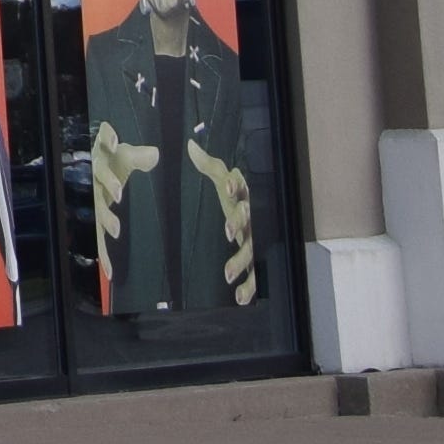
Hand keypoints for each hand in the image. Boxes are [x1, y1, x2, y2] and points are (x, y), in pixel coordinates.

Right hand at [88, 120, 147, 265]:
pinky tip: (110, 271)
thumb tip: (155, 155)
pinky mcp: (94, 217)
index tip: (114, 141)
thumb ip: (138, 156)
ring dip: (105, 218)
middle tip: (119, 193)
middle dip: (107, 186)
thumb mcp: (125, 155)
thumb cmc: (111, 160)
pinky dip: (103, 254)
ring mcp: (92, 199)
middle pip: (98, 180)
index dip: (106, 141)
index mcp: (100, 160)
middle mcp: (93, 178)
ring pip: (96, 208)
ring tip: (116, 230)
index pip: (102, 145)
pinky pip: (97, 236)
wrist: (94, 167)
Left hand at [190, 139, 262, 298]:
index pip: (240, 188)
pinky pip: (253, 275)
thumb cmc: (228, 193)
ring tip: (227, 274)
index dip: (234, 186)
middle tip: (227, 231)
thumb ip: (207, 164)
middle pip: (247, 220)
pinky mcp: (251, 259)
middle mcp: (250, 218)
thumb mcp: (218, 177)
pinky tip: (239, 298)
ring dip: (240, 261)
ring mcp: (251, 240)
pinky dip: (248, 287)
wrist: (241, 210)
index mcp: (241, 196)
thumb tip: (190, 145)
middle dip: (239, 224)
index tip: (225, 187)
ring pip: (250, 251)